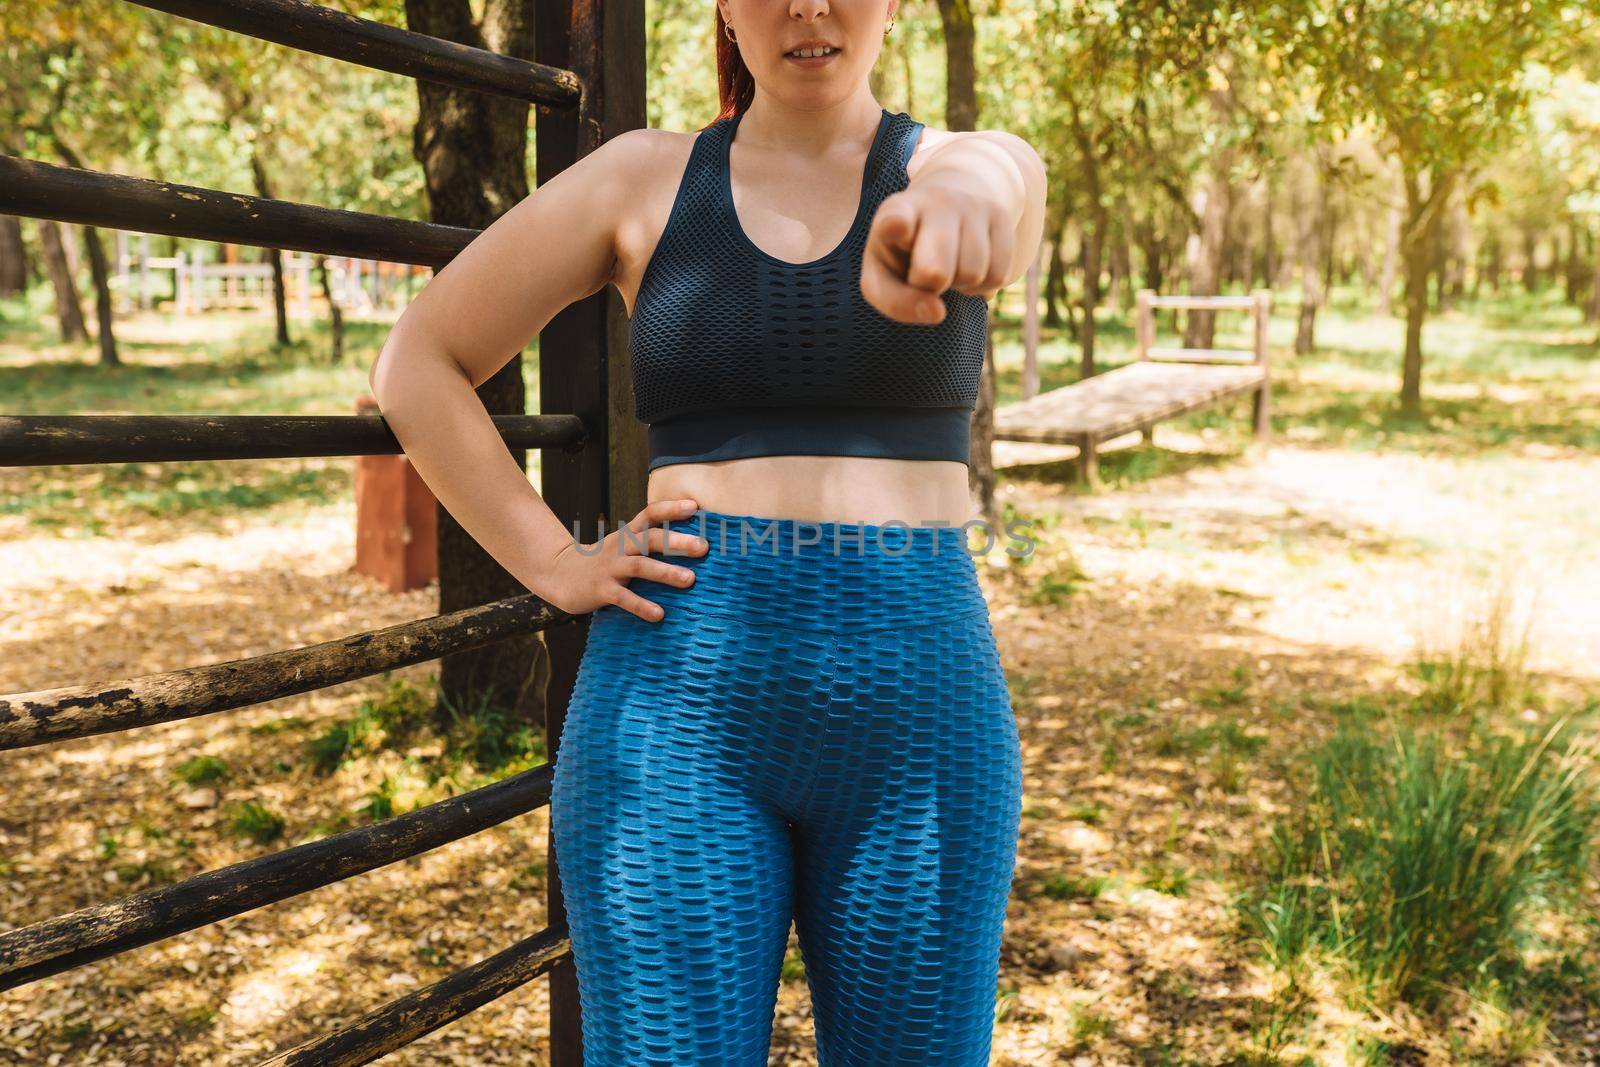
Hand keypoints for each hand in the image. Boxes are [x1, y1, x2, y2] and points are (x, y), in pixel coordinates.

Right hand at [540, 498, 708, 621]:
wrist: (561, 575)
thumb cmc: (605, 561)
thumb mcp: (624, 545)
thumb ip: (650, 541)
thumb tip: (694, 544)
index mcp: (628, 534)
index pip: (650, 513)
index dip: (671, 508)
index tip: (694, 506)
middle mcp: (620, 547)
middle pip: (650, 539)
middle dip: (677, 542)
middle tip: (703, 547)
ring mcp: (610, 568)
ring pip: (640, 566)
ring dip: (665, 572)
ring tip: (689, 579)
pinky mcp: (601, 590)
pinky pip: (623, 598)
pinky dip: (641, 606)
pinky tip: (659, 615)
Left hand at [860, 172, 1013, 324]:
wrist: (944, 211)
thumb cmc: (904, 254)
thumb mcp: (884, 278)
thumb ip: (896, 302)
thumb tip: (936, 313)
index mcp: (894, 214)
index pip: (895, 219)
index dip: (896, 224)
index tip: (896, 226)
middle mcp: (935, 202)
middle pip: (937, 270)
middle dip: (931, 285)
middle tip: (923, 274)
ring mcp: (971, 205)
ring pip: (972, 274)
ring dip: (960, 285)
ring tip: (949, 266)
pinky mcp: (999, 216)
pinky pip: (998, 275)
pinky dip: (983, 285)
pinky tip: (969, 266)